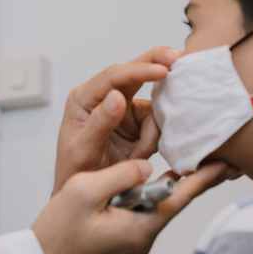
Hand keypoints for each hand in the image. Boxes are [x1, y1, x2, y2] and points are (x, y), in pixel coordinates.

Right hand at [32, 158, 229, 253]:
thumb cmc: (58, 230)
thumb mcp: (86, 191)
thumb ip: (121, 174)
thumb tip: (148, 166)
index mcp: (139, 228)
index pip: (180, 198)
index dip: (203, 178)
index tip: (225, 163)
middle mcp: (142, 238)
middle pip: (173, 202)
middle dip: (193, 180)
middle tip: (217, 159)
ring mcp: (133, 242)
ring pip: (157, 206)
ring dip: (169, 186)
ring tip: (188, 163)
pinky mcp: (123, 241)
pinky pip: (143, 213)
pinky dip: (151, 195)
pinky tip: (152, 181)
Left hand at [54, 46, 181, 194]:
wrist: (85, 195)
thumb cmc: (74, 171)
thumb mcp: (83, 151)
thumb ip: (99, 123)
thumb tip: (117, 96)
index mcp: (84, 98)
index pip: (113, 76)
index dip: (139, 70)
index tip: (162, 70)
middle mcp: (104, 98)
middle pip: (133, 72)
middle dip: (155, 64)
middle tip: (178, 58)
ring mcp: (122, 110)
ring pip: (151, 106)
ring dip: (151, 131)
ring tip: (137, 155)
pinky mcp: (136, 123)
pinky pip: (155, 123)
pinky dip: (153, 140)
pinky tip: (140, 155)